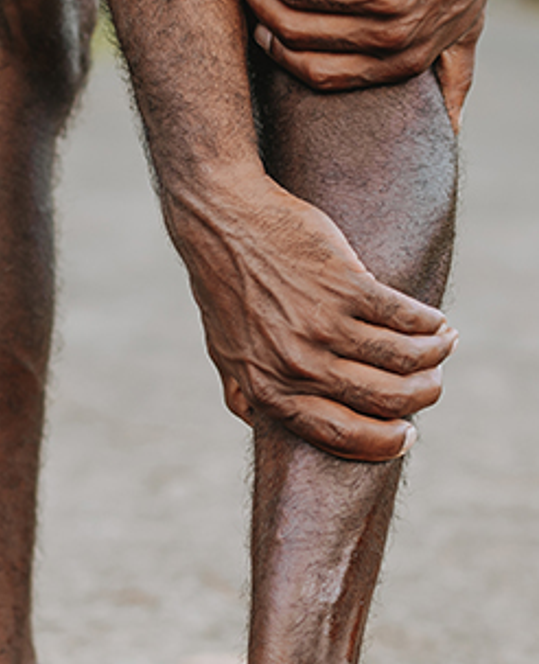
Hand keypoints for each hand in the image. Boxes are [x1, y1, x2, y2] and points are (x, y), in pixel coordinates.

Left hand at [168, 174, 457, 461]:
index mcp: (270, 390)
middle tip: (432, 385)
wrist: (222, 222)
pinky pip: (405, 317)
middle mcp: (298, 364)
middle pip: (384, 399)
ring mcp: (323, 325)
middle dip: (421, 396)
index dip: (383, 442)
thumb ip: (242, 390)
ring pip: (403, 359)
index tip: (405, 435)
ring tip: (442, 347)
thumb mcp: (223, 350)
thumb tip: (257, 420)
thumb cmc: (225, 287)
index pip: (341, 434)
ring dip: (434, 357)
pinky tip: (436, 322)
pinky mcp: (345, 285)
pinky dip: (430, 324)